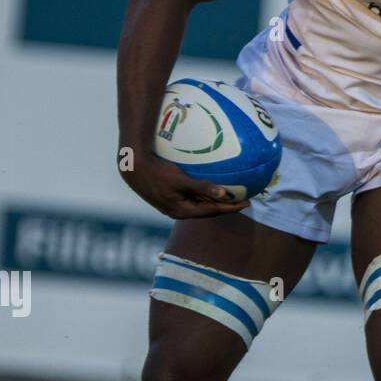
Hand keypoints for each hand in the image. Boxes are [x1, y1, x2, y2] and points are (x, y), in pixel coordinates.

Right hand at [120, 153, 250, 218]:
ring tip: (232, 194)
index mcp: (182, 211)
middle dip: (226, 205)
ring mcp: (173, 205)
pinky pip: (192, 197)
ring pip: (200, 204)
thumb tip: (223, 194)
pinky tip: (211, 185)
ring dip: (215, 200)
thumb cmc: (157, 173)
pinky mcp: (170, 197)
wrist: (133, 169)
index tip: (247, 202)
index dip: (231, 207)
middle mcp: (178, 211)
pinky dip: (204, 193)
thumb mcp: (181, 181)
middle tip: (243, 198)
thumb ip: (202, 187)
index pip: (213, 211)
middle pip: (208, 210)